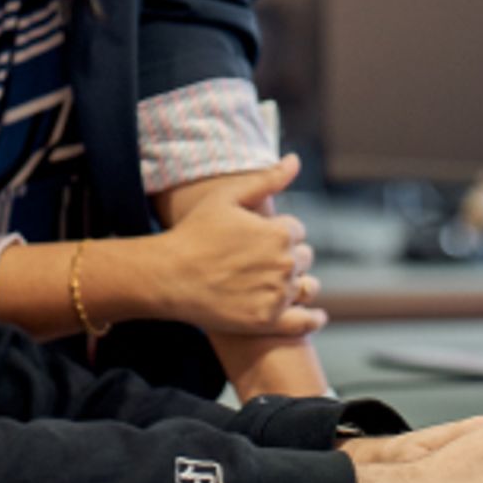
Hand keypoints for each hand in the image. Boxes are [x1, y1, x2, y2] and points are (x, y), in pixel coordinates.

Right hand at [152, 156, 327, 335]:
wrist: (167, 276)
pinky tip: (315, 315)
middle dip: (285, 257)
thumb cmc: (194, 232)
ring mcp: (277, 295)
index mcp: (280, 233)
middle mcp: (285, 264)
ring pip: (303, 287)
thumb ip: (267, 179)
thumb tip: (296, 160)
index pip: (295, 231)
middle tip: (256, 261)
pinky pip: (304, 322)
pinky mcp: (267, 321)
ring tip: (269, 283)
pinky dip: (312, 319)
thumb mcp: (228, 198)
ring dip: (293, 284)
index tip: (254, 238)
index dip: (276, 232)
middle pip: (303, 259)